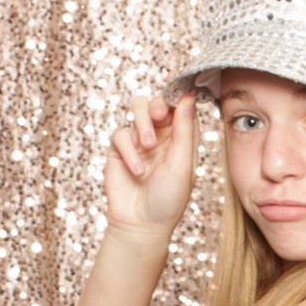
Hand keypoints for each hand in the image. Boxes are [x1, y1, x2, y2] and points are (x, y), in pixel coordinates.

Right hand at [104, 93, 196, 240]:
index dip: (179, 91)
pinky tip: (137, 170)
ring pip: (137, 110)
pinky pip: (120, 134)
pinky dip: (128, 150)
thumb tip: (187, 97)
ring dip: (143, 123)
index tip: (177, 80)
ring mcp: (138, 141)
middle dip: (158, 105)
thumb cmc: (169, 199)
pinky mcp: (119, 150)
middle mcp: (161, 135)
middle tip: (161, 115)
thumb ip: (184, 130)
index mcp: (182, 137)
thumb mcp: (182, 163)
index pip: (181, 106)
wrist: (143, 225)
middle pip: (157, 101)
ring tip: (147, 145)